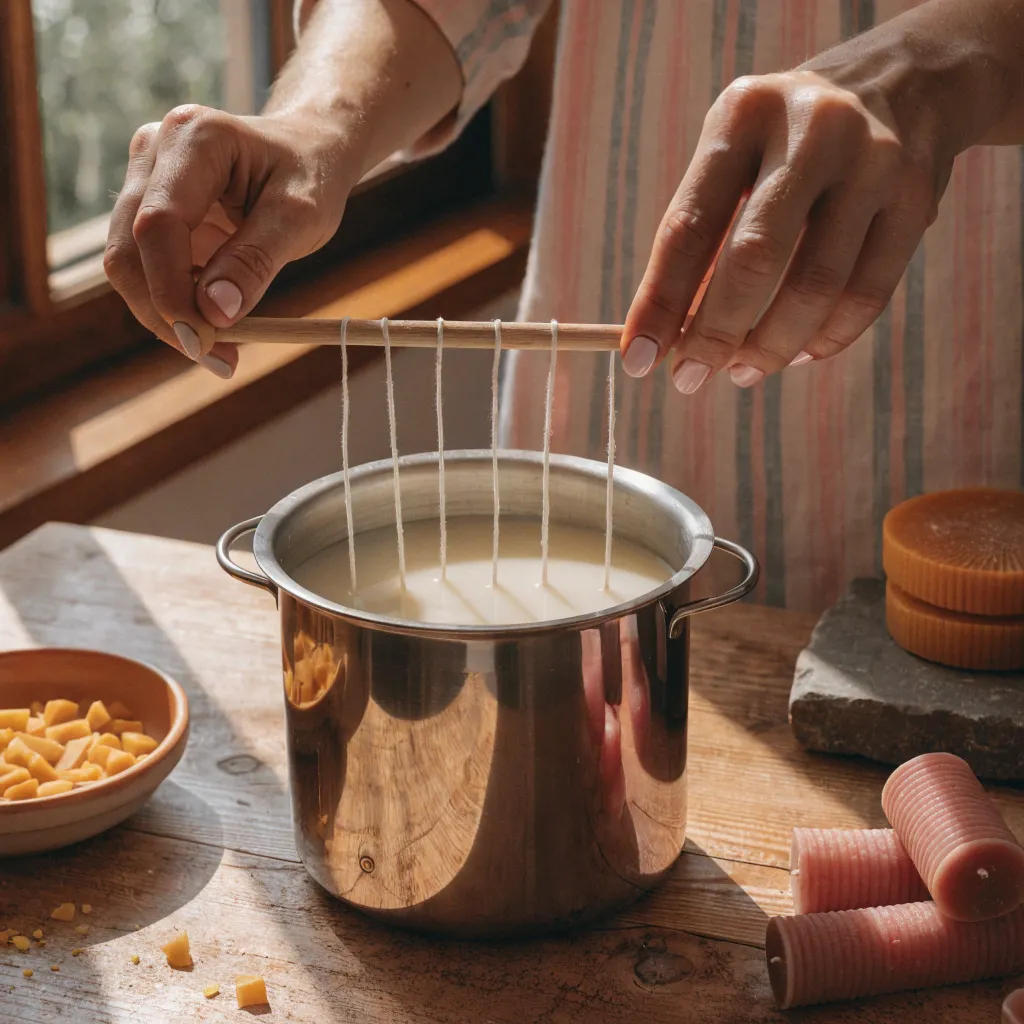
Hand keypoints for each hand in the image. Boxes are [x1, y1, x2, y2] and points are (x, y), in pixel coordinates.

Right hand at [104, 105, 353, 376]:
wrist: (308, 150)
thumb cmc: (310, 175)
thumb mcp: (301, 218)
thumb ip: (256, 262)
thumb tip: (215, 314)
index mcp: (194, 139)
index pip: (158, 225)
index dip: (171, 290)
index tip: (205, 340)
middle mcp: (155, 152)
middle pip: (129, 250)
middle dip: (166, 314)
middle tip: (218, 359)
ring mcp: (144, 180)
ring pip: (128, 265)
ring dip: (167, 318)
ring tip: (222, 352)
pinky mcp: (148, 209)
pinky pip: (146, 269)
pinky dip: (175, 306)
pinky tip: (213, 327)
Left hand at [621, 23, 964, 391]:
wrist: (904, 83)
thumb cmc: (784, 144)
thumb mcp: (734, 157)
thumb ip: (701, 237)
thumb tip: (665, 336)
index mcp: (743, 114)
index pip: (689, 225)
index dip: (659, 302)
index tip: (636, 359)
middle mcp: (812, 131)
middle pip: (754, 259)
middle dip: (714, 334)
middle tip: (688, 378)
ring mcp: (873, 163)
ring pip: (816, 287)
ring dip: (771, 347)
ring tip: (743, 372)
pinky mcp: (916, 199)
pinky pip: (866, 295)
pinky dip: (825, 340)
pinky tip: (797, 355)